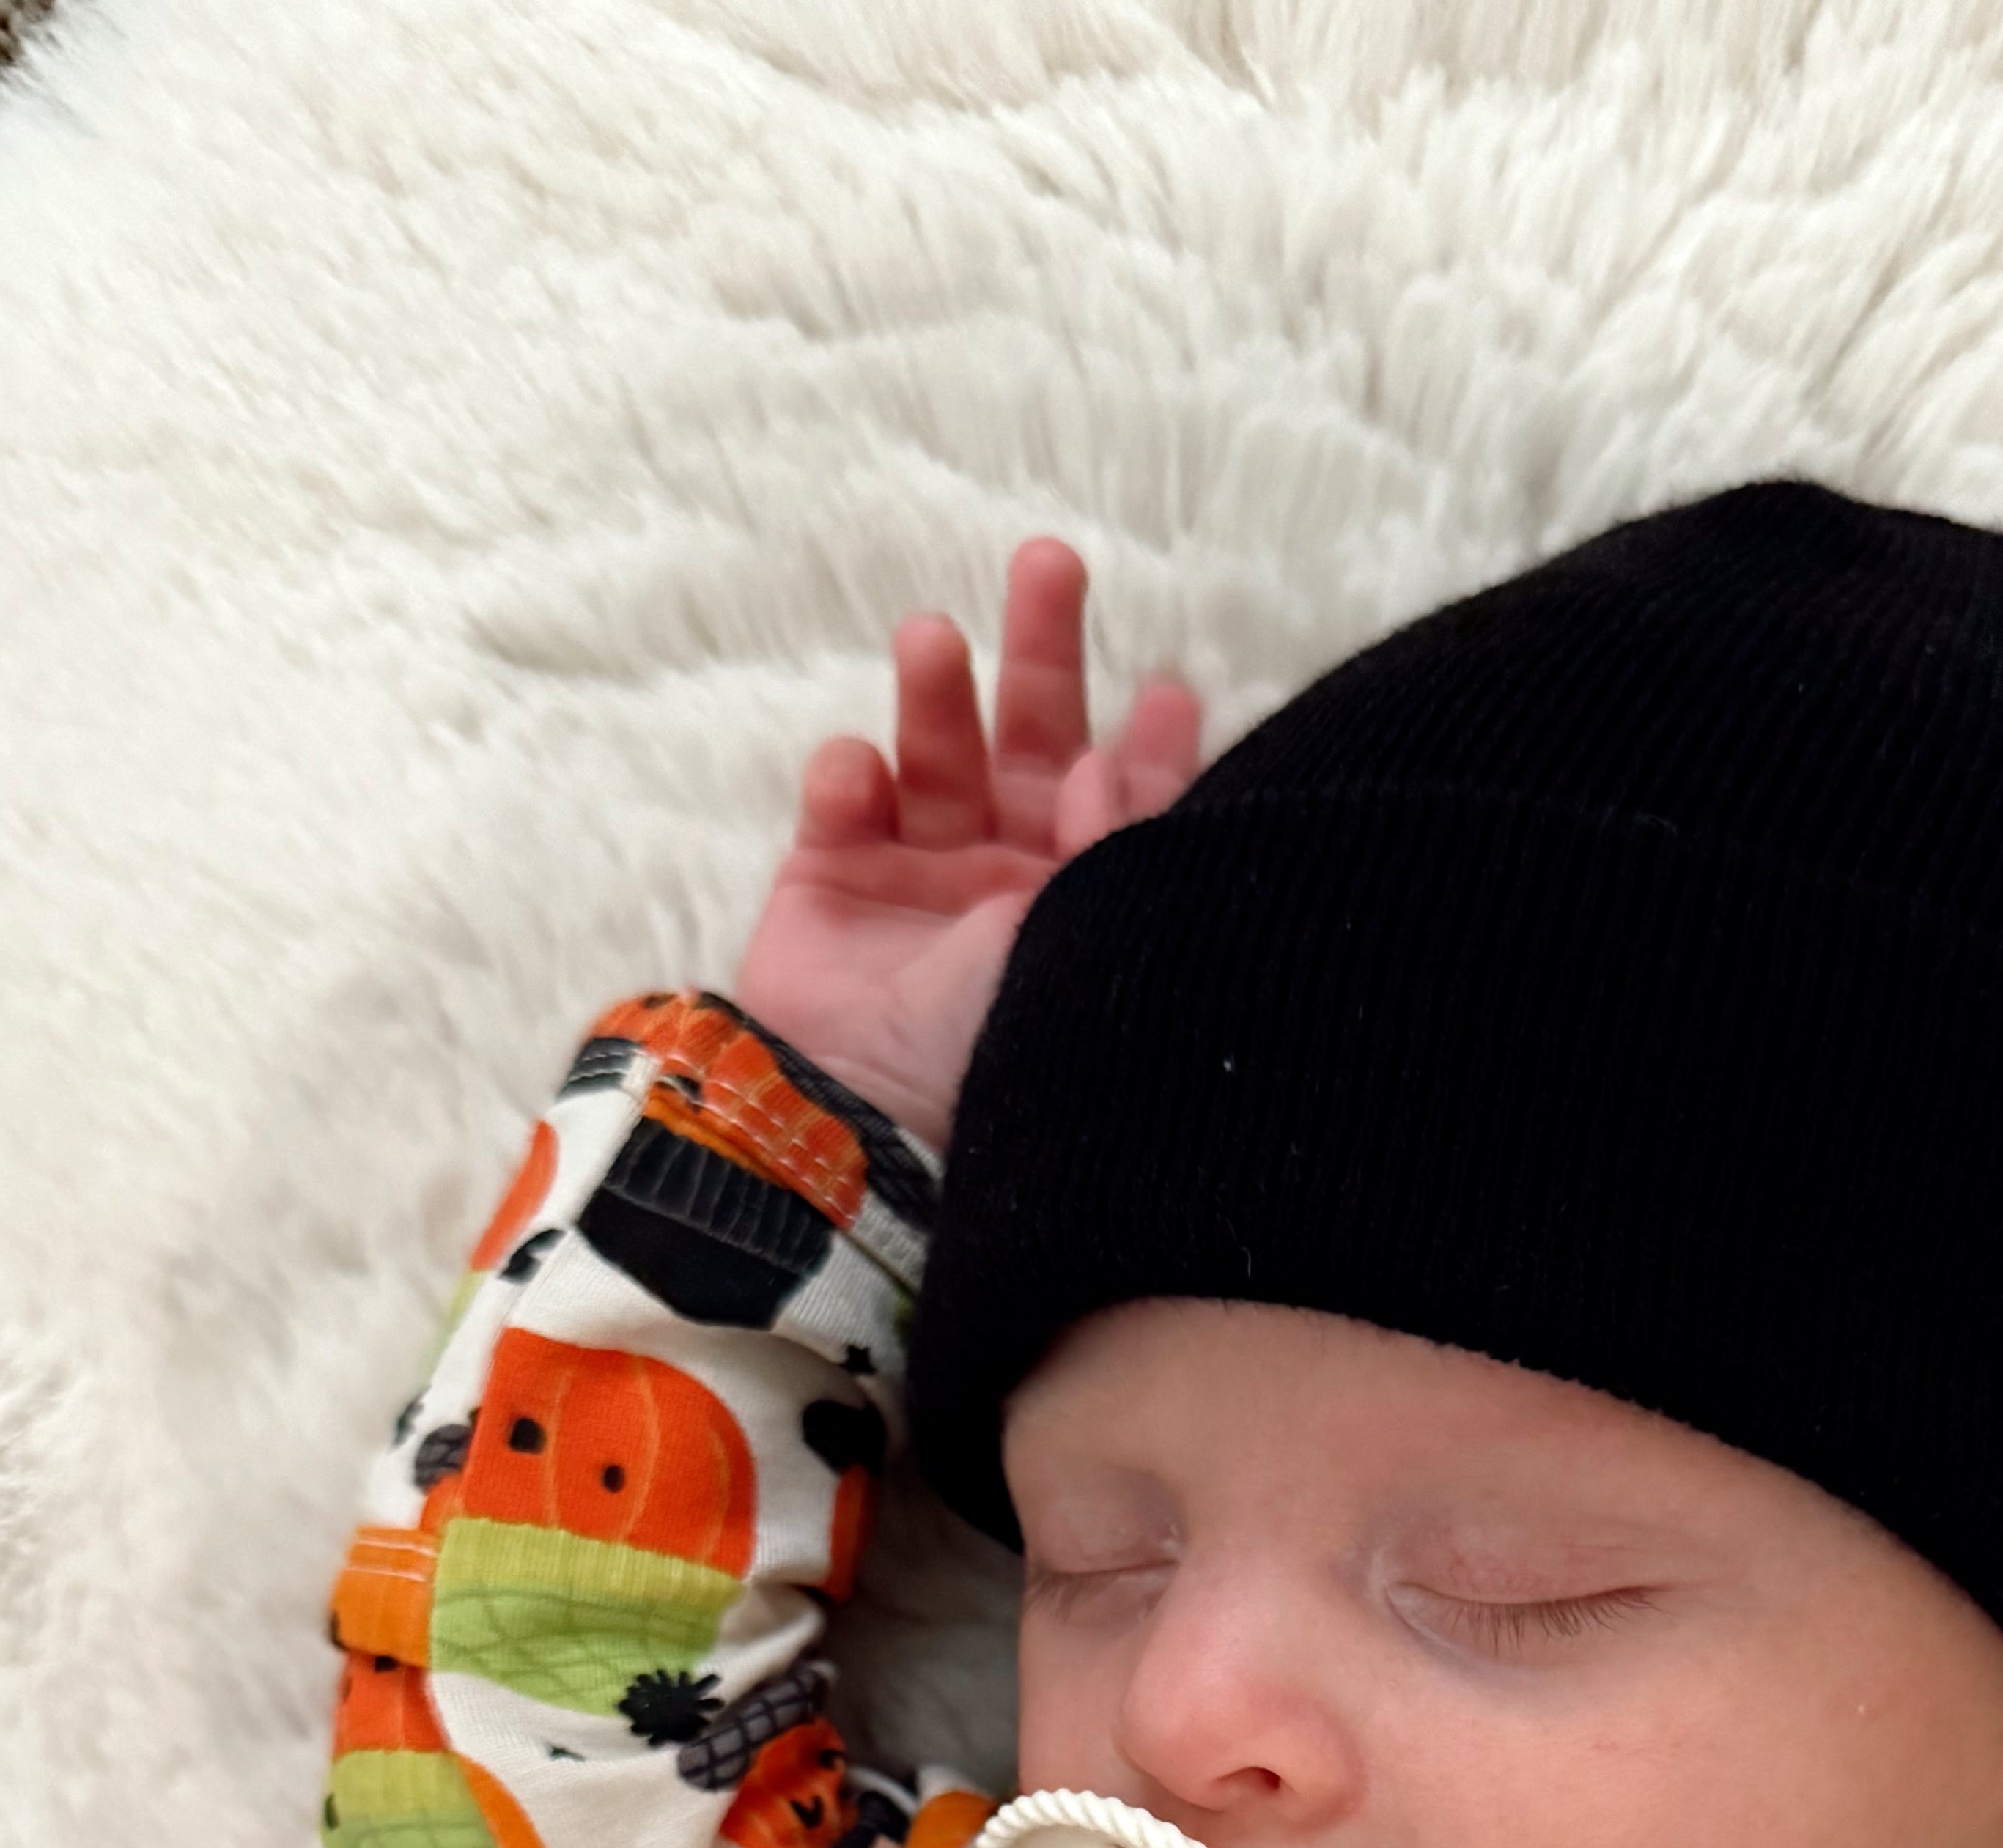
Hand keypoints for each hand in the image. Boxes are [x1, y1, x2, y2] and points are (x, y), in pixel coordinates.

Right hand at [733, 535, 1202, 1154]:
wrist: (869, 1131)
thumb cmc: (993, 1054)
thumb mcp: (1085, 947)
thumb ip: (1109, 848)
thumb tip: (1106, 758)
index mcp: (1080, 905)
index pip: (1126, 806)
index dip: (1153, 747)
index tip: (1174, 689)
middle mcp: (1006, 883)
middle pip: (1032, 742)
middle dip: (1043, 654)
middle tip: (1051, 561)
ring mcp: (916, 882)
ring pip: (935, 753)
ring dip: (934, 692)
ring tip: (933, 637)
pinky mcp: (828, 887)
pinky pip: (842, 805)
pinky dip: (848, 779)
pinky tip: (859, 779)